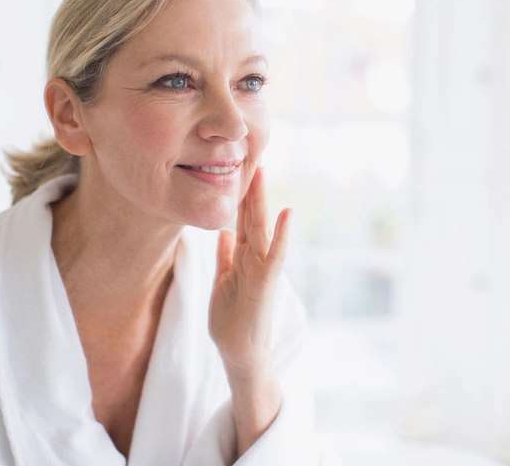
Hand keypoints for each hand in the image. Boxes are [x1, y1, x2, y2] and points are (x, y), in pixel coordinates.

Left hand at [209, 167, 291, 376]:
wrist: (239, 353)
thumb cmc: (231, 320)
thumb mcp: (223, 282)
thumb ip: (225, 258)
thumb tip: (223, 233)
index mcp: (243, 257)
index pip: (242, 220)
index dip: (240, 196)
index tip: (237, 169)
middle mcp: (254, 259)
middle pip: (252, 219)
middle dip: (250, 190)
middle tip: (251, 157)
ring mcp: (262, 270)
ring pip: (261, 230)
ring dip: (262, 202)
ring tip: (262, 174)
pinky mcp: (266, 284)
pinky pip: (274, 256)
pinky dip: (281, 235)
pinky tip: (286, 214)